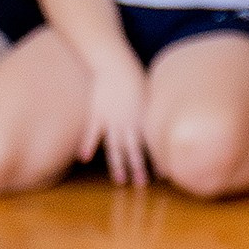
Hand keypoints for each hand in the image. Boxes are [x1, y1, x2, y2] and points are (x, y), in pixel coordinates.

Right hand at [83, 51, 153, 186]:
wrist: (115, 64)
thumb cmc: (135, 77)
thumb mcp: (148, 94)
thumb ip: (150, 110)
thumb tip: (159, 120)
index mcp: (142, 117)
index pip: (151, 143)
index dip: (157, 158)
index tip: (164, 174)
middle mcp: (127, 122)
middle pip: (133, 150)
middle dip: (139, 168)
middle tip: (142, 185)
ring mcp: (111, 119)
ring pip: (114, 147)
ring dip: (118, 166)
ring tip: (120, 181)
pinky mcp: (97, 113)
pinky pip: (92, 132)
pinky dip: (88, 144)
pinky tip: (84, 158)